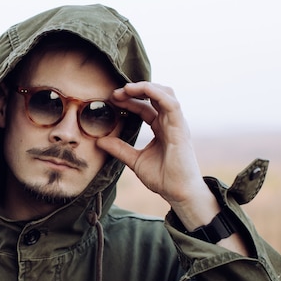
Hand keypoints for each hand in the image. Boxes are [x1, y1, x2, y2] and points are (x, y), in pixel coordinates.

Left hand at [97, 82, 218, 227]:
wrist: (178, 193)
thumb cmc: (163, 178)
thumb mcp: (135, 160)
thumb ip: (119, 149)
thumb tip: (99, 141)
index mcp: (161, 127)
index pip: (143, 107)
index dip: (128, 100)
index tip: (111, 99)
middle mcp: (170, 122)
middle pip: (154, 95)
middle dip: (134, 90)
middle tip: (115, 93)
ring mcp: (176, 123)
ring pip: (164, 93)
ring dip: (145, 87)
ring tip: (126, 89)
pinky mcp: (181, 128)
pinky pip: (171, 104)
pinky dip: (157, 94)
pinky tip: (142, 90)